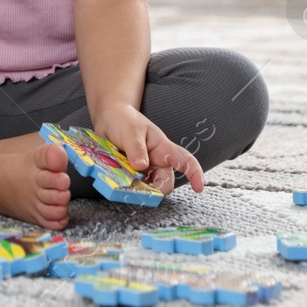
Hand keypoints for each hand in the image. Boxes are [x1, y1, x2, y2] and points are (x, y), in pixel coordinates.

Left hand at [90, 102, 204, 193]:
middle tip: (138, 187)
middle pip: (164, 182)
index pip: (185, 161)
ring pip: (146, 187)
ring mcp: (143, 170)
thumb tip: (141, 166)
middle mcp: (156, 162)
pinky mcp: (130, 174)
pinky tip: (115, 180)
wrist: (107, 118)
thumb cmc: (125, 120)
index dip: (195, 174)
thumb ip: (136, 148)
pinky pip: (130, 184)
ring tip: (122, 179)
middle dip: (154, 189)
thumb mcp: (131, 131)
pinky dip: (124, 185)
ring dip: (136, 187)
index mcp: (163, 149)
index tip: (198, 188)